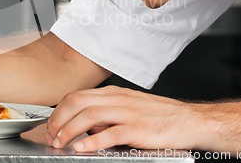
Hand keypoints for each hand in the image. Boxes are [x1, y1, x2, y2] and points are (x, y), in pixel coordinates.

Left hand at [46, 85, 193, 151]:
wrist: (188, 121)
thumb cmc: (158, 115)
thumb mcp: (128, 107)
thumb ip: (106, 112)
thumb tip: (85, 124)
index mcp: (113, 94)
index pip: (77, 96)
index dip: (59, 111)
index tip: (51, 126)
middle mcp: (118, 99)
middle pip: (78, 102)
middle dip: (59, 119)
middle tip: (51, 136)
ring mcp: (127, 113)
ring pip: (89, 116)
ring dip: (70, 130)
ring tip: (61, 143)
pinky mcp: (137, 129)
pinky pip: (110, 133)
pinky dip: (92, 140)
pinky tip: (81, 147)